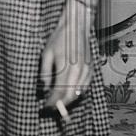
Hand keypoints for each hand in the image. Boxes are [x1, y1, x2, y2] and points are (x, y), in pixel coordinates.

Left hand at [39, 0, 95, 115]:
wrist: (76, 27)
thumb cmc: (59, 39)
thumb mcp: (46, 54)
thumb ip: (44, 73)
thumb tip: (43, 89)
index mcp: (67, 68)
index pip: (60, 92)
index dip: (52, 102)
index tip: (45, 107)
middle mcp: (79, 72)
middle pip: (71, 96)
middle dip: (61, 104)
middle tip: (51, 108)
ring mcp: (87, 71)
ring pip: (79, 93)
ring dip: (69, 100)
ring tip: (58, 103)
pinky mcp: (91, 70)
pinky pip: (86, 87)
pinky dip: (78, 93)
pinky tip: (70, 94)